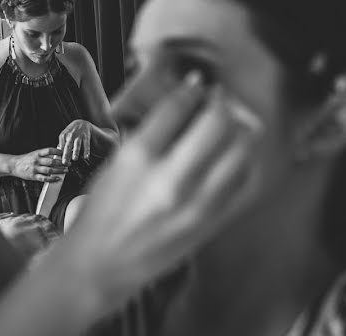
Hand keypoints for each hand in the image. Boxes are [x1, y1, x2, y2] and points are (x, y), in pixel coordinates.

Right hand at [11, 148, 66, 182]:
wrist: (14, 165)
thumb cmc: (26, 159)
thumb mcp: (34, 154)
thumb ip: (44, 154)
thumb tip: (56, 155)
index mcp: (37, 153)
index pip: (49, 150)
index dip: (58, 151)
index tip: (65, 153)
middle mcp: (36, 160)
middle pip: (51, 161)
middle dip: (61, 163)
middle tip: (69, 163)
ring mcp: (35, 169)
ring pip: (49, 170)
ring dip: (59, 171)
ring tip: (66, 171)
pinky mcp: (33, 176)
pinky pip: (44, 178)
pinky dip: (52, 179)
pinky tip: (58, 179)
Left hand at [57, 119, 91, 164]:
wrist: (82, 123)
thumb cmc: (71, 133)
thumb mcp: (64, 136)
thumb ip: (61, 146)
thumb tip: (56, 157)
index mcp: (63, 135)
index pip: (61, 147)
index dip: (60, 155)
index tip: (60, 163)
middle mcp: (70, 135)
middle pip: (68, 146)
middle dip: (66, 154)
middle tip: (64, 162)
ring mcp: (78, 135)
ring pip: (77, 144)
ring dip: (75, 152)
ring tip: (74, 159)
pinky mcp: (86, 136)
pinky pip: (86, 144)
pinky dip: (86, 151)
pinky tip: (86, 157)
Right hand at [60, 75, 260, 298]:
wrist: (101, 263)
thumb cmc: (102, 213)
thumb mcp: (116, 162)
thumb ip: (151, 133)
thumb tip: (182, 106)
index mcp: (137, 158)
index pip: (176, 107)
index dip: (191, 88)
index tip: (196, 83)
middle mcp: (170, 179)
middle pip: (216, 123)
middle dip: (221, 103)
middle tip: (219, 99)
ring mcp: (196, 204)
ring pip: (240, 151)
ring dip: (240, 129)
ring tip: (232, 123)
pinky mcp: (211, 223)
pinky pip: (244, 183)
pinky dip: (245, 163)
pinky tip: (236, 155)